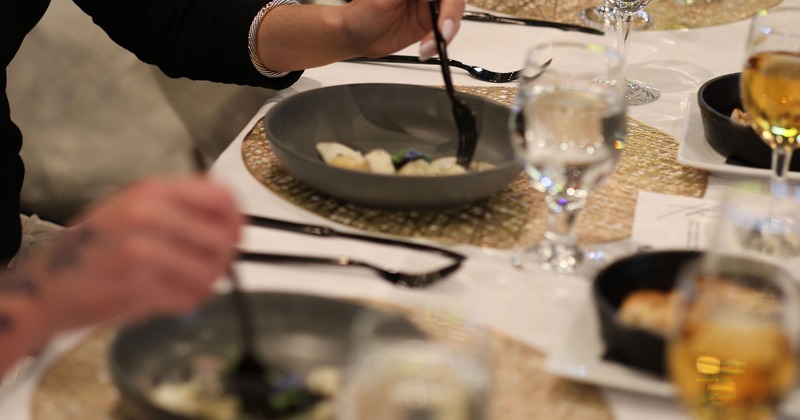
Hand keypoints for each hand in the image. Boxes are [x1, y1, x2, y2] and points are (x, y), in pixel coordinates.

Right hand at [26, 176, 241, 331]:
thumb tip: (231, 216)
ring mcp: (142, 250)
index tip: (236, 232)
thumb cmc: (94, 248)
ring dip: (203, 284)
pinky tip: (166, 297)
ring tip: (184, 284)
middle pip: (223, 238)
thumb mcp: (131, 208)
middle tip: (211, 266)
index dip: (236, 218)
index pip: (221, 196)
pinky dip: (184, 302)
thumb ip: (179, 207)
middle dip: (223, 258)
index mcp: (150, 190)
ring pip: (210, 272)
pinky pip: (189, 298)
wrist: (46, 286)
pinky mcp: (138, 285)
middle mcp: (147, 215)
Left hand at [341, 0, 464, 59]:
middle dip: (450, 17)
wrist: (355, 37)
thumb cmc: (361, 13)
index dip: (448, 2)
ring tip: (426, 48)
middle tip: (442, 33)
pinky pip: (445, 33)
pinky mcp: (429, 25)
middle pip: (452, 1)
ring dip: (444, 34)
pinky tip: (425, 51)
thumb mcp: (383, 0)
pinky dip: (439, 44)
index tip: (442, 17)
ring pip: (452, 16)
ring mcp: (429, 8)